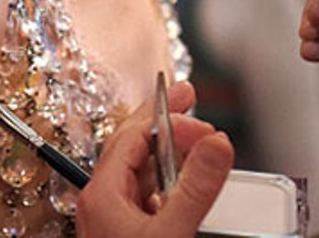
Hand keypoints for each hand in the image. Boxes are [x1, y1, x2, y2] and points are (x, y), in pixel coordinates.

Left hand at [76, 87, 231, 237]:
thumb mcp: (170, 232)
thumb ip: (194, 189)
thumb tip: (216, 144)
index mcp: (102, 193)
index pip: (135, 135)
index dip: (171, 123)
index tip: (204, 126)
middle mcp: (102, 201)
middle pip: (131, 143)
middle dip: (161, 118)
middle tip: (184, 94)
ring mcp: (112, 218)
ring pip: (139, 169)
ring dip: (167, 149)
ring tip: (191, 134)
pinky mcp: (126, 233)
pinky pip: (146, 194)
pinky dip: (167, 180)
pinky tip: (183, 181)